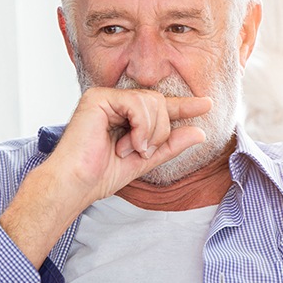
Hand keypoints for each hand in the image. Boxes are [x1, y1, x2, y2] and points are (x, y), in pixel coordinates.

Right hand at [0, 87, 210, 267]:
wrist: (75, 185)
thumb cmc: (101, 175)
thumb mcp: (145, 160)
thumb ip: (170, 145)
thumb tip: (200, 132)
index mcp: (126, 115)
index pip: (161, 106)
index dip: (184, 105)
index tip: (208, 104)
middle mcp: (116, 102)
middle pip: (160, 102)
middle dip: (160, 131)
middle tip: (142, 151)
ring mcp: (107, 97)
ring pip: (152, 102)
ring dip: (150, 132)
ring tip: (130, 150)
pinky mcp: (98, 97)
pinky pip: (137, 103)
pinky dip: (141, 126)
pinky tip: (127, 144)